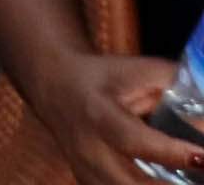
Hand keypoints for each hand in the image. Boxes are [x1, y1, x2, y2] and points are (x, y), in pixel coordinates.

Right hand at [30, 51, 200, 179]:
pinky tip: (166, 181)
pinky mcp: (88, 183)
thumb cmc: (106, 77)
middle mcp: (87, 148)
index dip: (171, 152)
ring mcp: (85, 170)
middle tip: (201, 175)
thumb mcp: (140, 71)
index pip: (134, 140)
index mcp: (98, 113)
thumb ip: (179, 86)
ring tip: (187, 180)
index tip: (203, 158)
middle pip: (131, 184)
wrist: (56, 86)